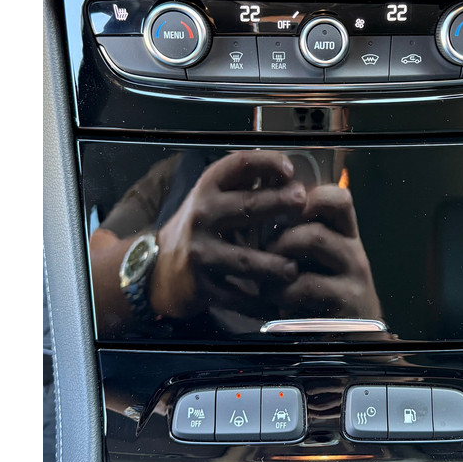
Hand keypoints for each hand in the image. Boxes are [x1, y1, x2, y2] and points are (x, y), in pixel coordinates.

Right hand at [150, 151, 305, 318]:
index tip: (289, 169)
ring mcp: (201, 251)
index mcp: (208, 190)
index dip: (267, 161)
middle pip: (248, 206)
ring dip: (274, 265)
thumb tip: (290, 177)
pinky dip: (261, 300)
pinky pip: (239, 295)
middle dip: (279, 202)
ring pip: (246, 259)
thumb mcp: (213, 199)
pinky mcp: (203, 285)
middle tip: (302, 202)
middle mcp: (202, 216)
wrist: (159, 269)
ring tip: (293, 268)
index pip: (239, 164)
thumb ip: (244, 187)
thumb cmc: (199, 229)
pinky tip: (278, 298)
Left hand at [267, 183, 380, 317]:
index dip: (307, 194)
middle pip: (317, 210)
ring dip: (277, 255)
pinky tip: (274, 299)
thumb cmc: (325, 296)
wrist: (356, 341)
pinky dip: (279, 290)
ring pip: (313, 237)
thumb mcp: (317, 263)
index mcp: (346, 235)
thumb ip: (299, 238)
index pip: (337, 196)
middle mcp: (353, 250)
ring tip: (265, 276)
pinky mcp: (346, 301)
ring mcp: (354, 275)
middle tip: (264, 250)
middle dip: (280, 232)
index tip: (280, 210)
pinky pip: (304, 284)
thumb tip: (259, 209)